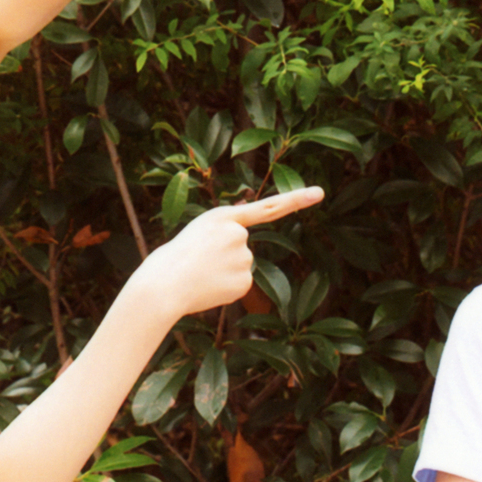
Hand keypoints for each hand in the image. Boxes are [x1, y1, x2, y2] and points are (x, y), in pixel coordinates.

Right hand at [136, 186, 322, 318]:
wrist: (162, 287)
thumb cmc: (171, 261)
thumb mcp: (197, 234)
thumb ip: (222, 235)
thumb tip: (241, 252)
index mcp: (222, 217)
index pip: (267, 207)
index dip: (295, 200)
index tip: (319, 193)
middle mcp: (238, 234)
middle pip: (242, 246)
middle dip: (225, 256)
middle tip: (199, 263)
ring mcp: (244, 258)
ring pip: (241, 266)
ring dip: (224, 272)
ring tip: (200, 275)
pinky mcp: (245, 281)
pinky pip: (241, 284)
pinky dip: (227, 288)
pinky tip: (209, 288)